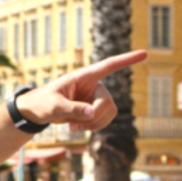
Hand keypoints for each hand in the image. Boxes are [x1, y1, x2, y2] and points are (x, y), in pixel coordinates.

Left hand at [15, 50, 143, 130]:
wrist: (36, 112)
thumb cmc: (42, 103)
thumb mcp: (53, 106)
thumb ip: (72, 109)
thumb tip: (91, 114)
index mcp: (84, 77)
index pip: (109, 65)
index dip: (127, 59)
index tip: (145, 53)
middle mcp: (93, 86)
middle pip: (108, 103)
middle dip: (95, 117)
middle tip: (76, 124)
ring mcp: (94, 98)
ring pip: (109, 113)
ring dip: (94, 124)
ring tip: (75, 126)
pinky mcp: (93, 109)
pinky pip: (103, 120)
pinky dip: (92, 127)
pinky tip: (77, 127)